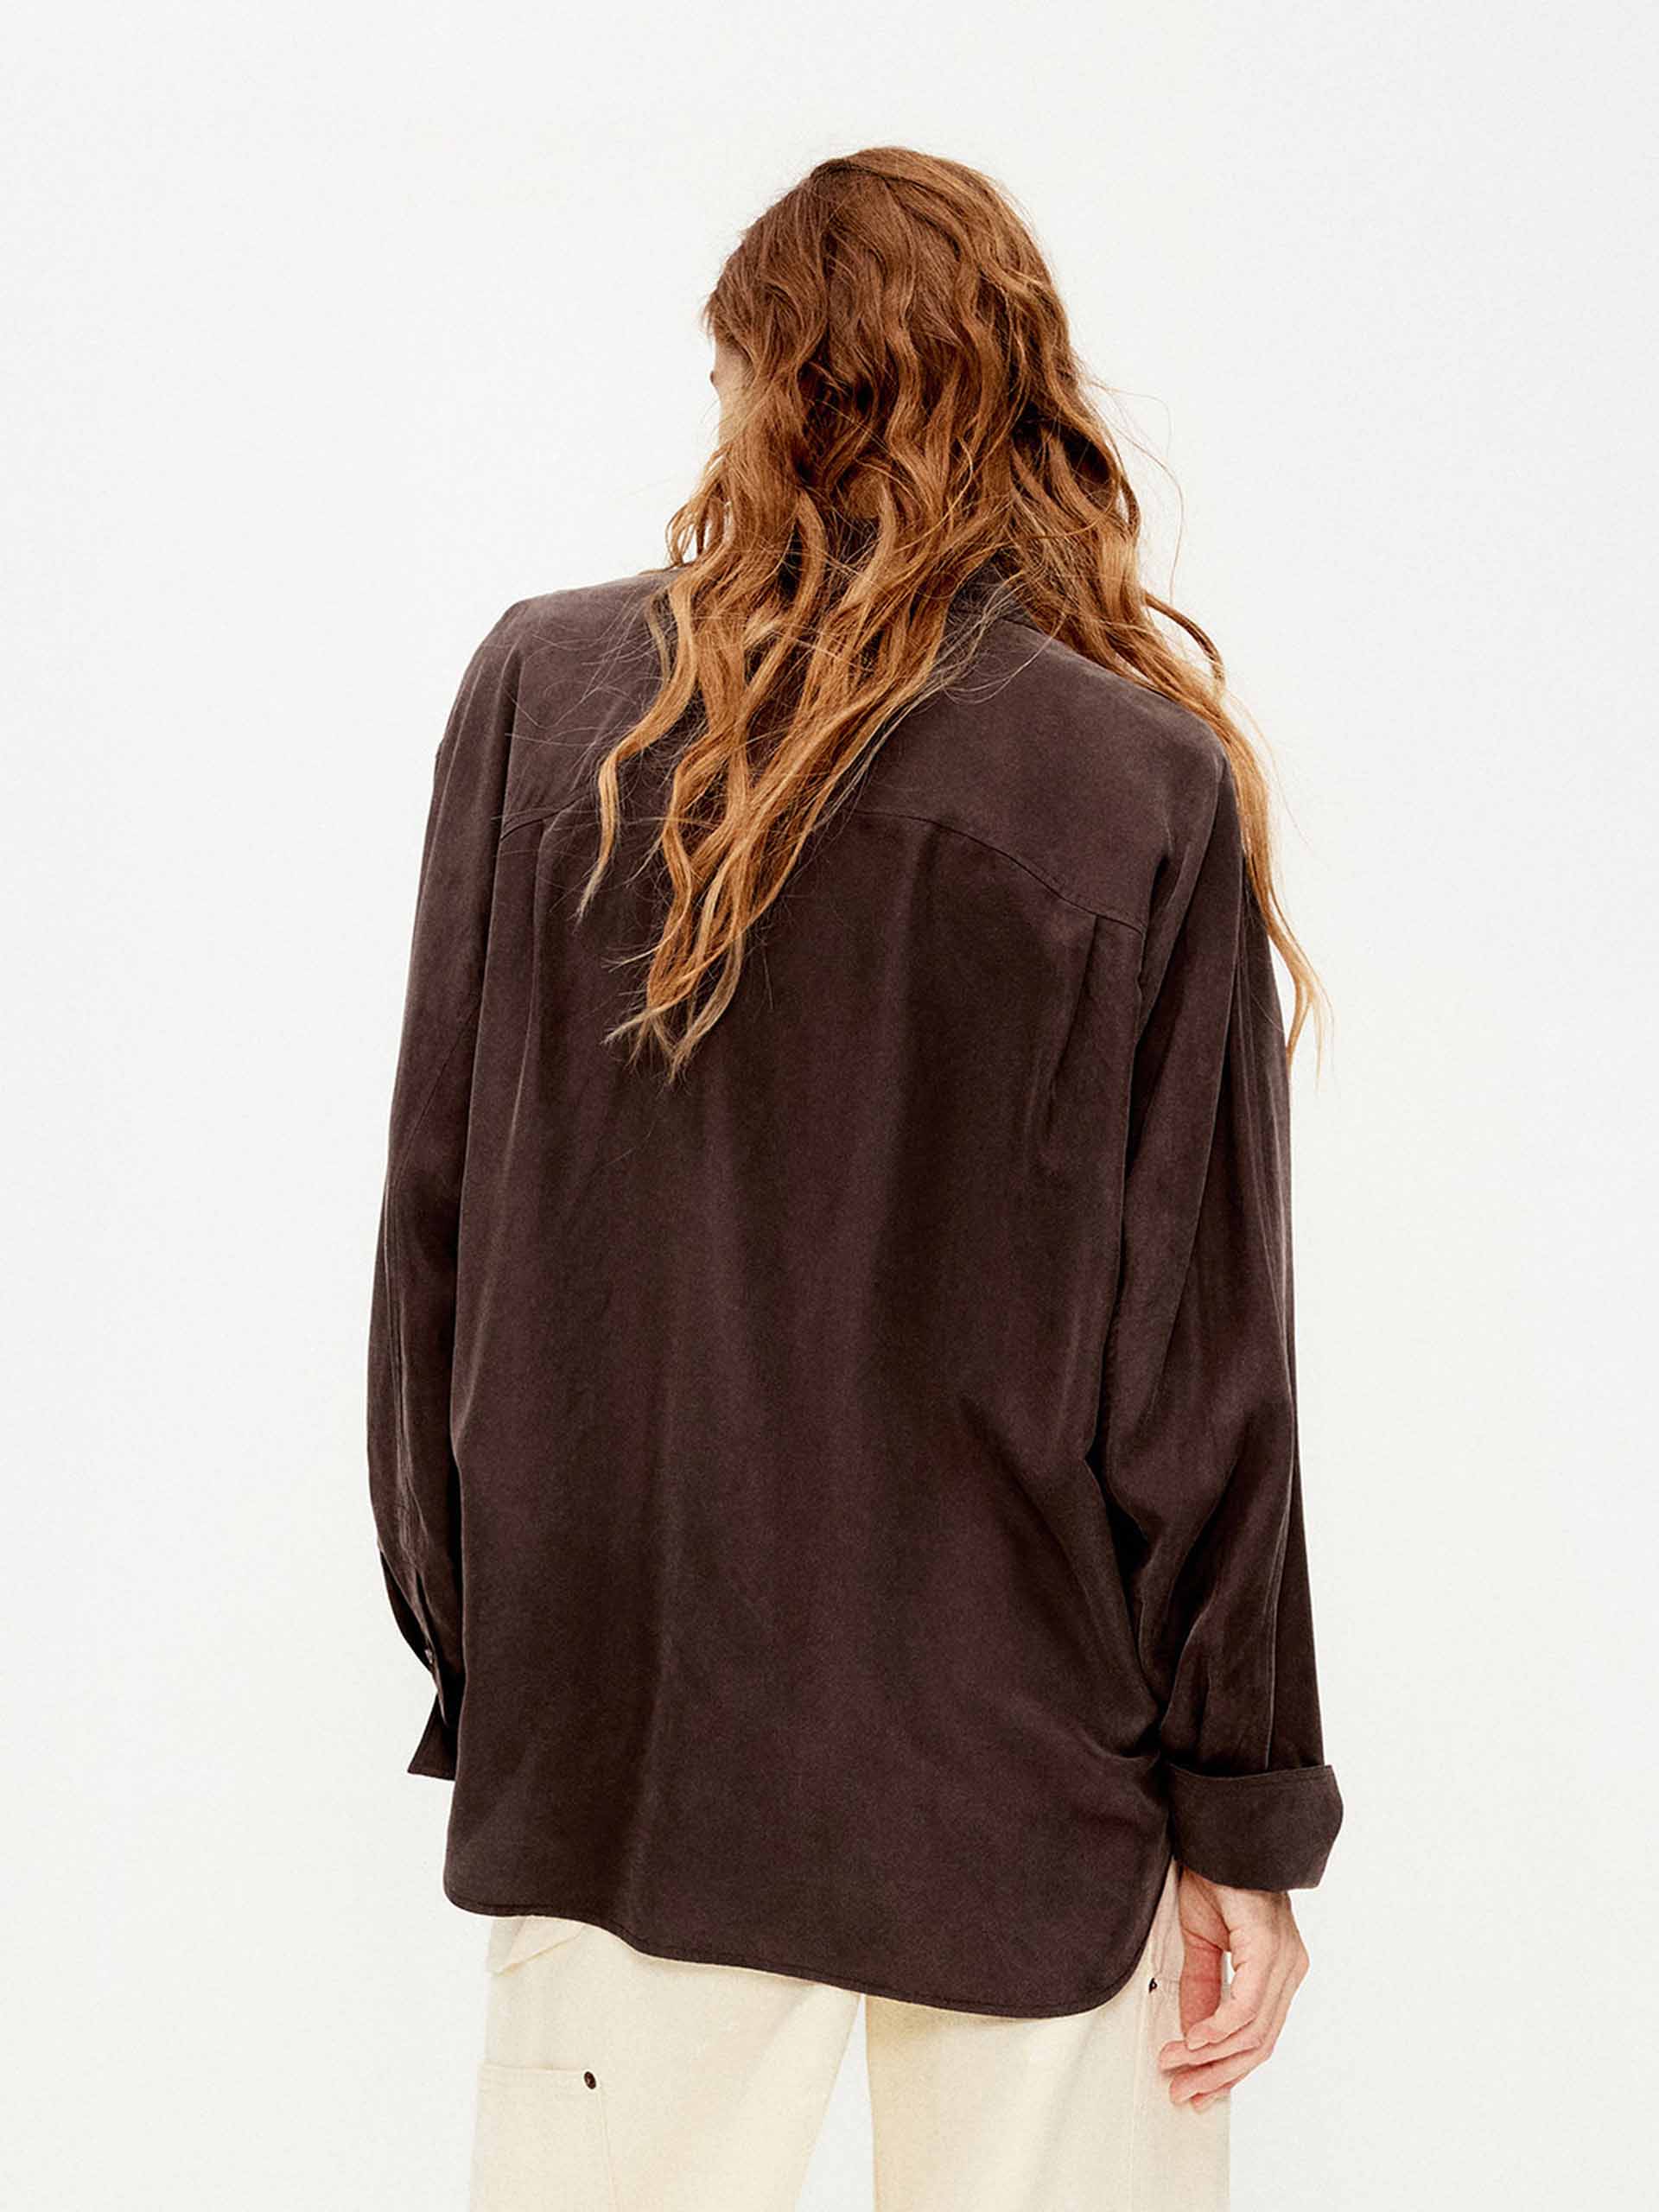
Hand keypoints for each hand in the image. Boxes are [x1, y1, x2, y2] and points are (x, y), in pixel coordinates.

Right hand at [1156, 1865, 1309, 2110]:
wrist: (1221, 1833)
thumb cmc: (1215, 1877)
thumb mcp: (1200, 1943)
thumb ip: (1202, 1990)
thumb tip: (1193, 2036)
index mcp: (1278, 1971)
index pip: (1258, 2038)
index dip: (1226, 2070)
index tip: (1194, 2088)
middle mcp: (1290, 1970)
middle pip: (1258, 2044)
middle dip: (1216, 2074)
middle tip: (1181, 2090)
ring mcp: (1285, 1962)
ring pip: (1254, 2032)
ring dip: (1210, 2056)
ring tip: (1175, 2064)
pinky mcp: (1270, 1950)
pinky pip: (1247, 2005)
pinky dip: (1218, 2027)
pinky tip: (1194, 2038)